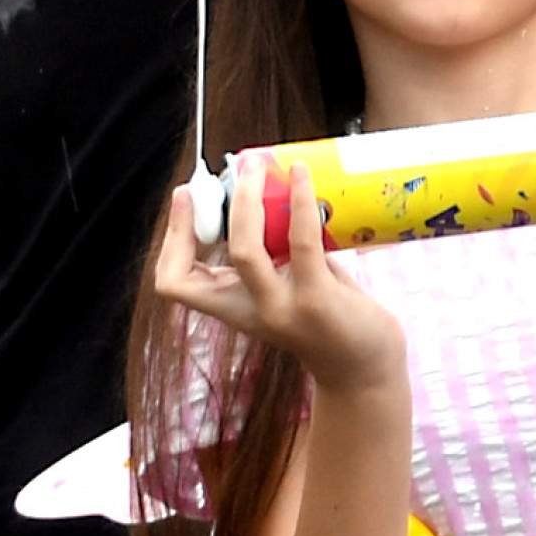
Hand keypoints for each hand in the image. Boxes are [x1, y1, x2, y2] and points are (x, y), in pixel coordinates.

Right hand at [152, 155, 403, 394]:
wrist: (365, 369)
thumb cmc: (332, 319)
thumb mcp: (292, 286)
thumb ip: (281, 253)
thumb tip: (282, 198)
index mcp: (233, 308)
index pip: (174, 283)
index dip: (170, 241)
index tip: (184, 198)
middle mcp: (248, 312)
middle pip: (189, 273)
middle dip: (191, 220)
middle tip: (219, 175)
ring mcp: (280, 308)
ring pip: (245, 252)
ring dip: (246, 203)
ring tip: (256, 166)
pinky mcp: (316, 299)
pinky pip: (301, 242)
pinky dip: (300, 203)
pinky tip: (302, 176)